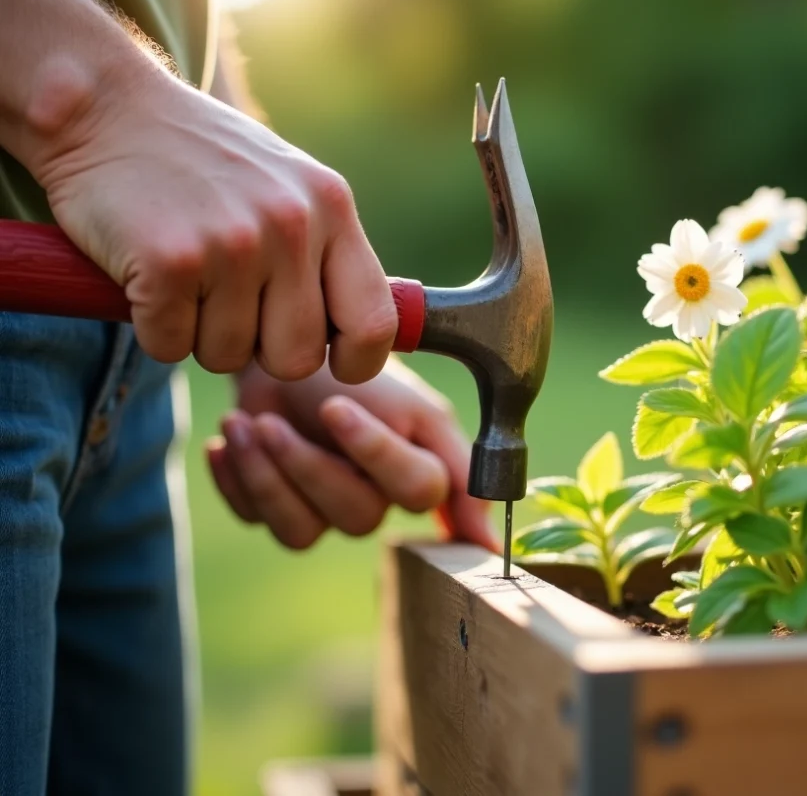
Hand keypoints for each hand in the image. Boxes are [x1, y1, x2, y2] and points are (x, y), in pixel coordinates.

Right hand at [31, 62, 395, 384]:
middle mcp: (292, 225)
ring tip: (186, 277)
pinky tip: (147, 276)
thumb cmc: (202, 159)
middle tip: (230, 305)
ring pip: (229, 356)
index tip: (333, 362)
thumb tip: (360, 339)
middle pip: (299, 357)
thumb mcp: (289, 187)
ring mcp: (233, 243)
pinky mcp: (170, 261)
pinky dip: (153, 327)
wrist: (104, 107)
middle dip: (261, 350)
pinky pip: (171, 345)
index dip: (357, 360)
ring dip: (200, 335)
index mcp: (332, 208)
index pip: (375, 321)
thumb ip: (326, 253)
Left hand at [204, 358, 495, 550]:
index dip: (375, 454)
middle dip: (306, 465)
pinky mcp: (278, 511)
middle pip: (355, 516)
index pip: (420, 490)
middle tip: (271, 421)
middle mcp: (378, 500)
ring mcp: (326, 512)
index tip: (336, 408)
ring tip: (244, 423)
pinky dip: (237, 477)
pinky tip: (228, 440)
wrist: (286, 351)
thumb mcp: (416, 406)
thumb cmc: (358, 371)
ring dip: (265, 474)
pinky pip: (257, 521)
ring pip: (301, 532)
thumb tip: (490, 543)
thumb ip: (460, 465)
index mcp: (420, 472)